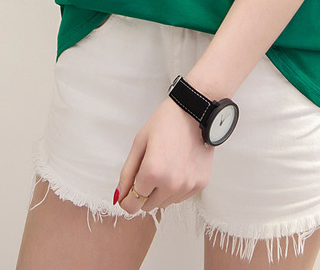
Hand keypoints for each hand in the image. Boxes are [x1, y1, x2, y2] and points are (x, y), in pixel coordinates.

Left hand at [115, 96, 214, 213]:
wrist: (196, 112)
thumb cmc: (166, 122)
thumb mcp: (140, 143)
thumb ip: (127, 173)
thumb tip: (119, 196)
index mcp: (152, 173)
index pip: (132, 205)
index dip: (126, 200)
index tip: (127, 193)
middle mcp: (171, 184)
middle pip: (148, 206)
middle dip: (144, 193)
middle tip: (149, 171)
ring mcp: (187, 186)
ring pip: (165, 203)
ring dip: (160, 192)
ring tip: (165, 166)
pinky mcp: (200, 185)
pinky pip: (180, 197)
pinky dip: (176, 188)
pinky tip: (177, 168)